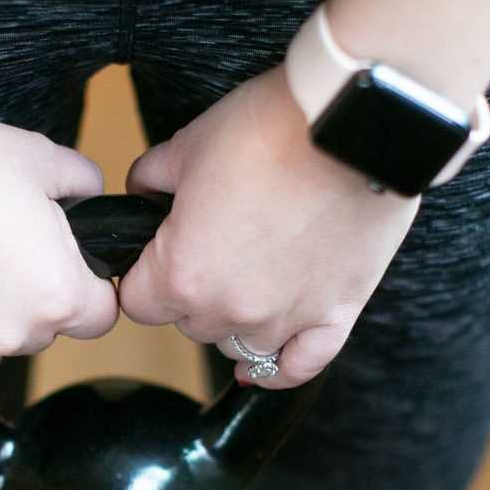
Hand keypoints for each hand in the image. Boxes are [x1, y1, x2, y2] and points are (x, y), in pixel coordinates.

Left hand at [119, 65, 420, 388]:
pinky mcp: (337, 313)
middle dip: (193, 292)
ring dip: (238, 319)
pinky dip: (283, 368)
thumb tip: (141, 193)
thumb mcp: (188, 144)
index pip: (137, 304)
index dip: (145, 274)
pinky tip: (270, 361)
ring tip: (250, 276)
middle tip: (214, 245)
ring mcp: (286, 317)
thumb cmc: (271, 129)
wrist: (352, 121)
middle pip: (190, 326)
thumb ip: (151, 179)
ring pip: (241, 345)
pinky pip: (302, 364)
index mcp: (182, 273)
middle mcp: (230, 309)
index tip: (158, 253)